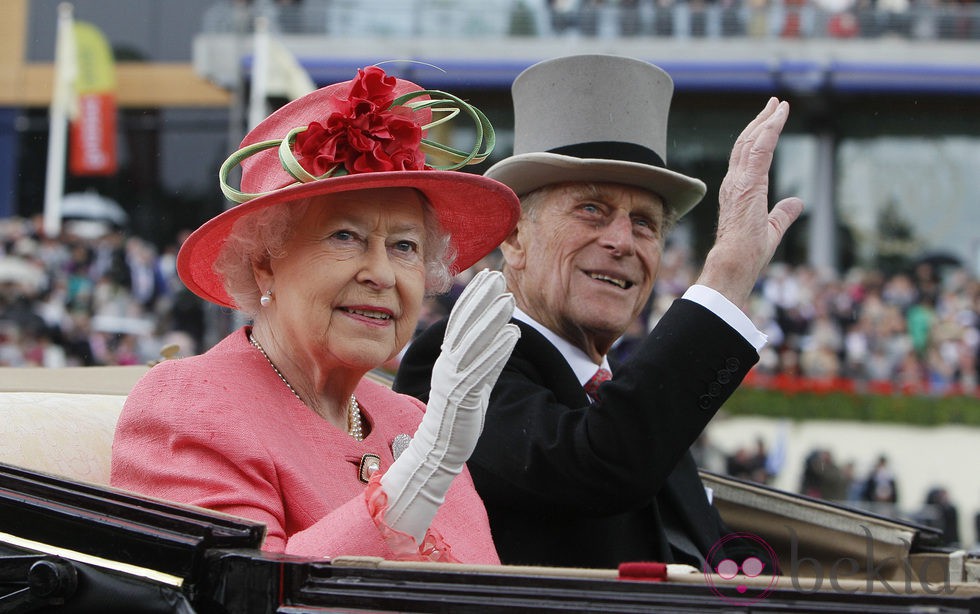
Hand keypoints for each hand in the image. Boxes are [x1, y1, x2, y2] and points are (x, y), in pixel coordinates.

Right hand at [381, 269, 518, 541]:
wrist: (439, 452)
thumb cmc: (457, 417)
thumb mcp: (471, 381)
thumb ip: (483, 358)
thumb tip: (502, 334)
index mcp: (447, 359)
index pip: (459, 321)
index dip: (473, 297)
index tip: (488, 276)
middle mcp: (447, 365)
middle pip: (464, 325)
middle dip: (481, 299)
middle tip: (499, 277)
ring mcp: (454, 380)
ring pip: (473, 343)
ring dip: (491, 319)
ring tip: (509, 299)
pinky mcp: (463, 398)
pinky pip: (482, 370)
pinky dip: (497, 350)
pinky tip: (512, 335)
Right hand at [696, 98, 804, 307]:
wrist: (734, 263)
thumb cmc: (748, 253)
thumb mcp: (771, 229)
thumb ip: (783, 213)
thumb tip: (796, 202)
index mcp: (738, 191)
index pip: (746, 157)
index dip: (758, 137)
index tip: (770, 121)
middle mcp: (733, 182)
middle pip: (746, 143)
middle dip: (760, 122)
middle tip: (774, 104)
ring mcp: (738, 181)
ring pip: (751, 141)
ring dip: (766, 120)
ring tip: (778, 105)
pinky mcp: (748, 183)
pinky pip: (759, 148)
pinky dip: (770, 129)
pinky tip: (779, 115)